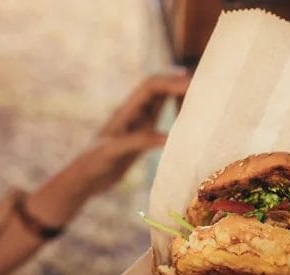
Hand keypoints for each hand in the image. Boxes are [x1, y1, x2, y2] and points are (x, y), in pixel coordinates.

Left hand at [62, 73, 189, 198]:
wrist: (85, 178)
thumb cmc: (94, 163)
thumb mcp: (115, 151)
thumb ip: (139, 141)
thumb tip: (168, 137)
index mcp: (126, 111)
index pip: (151, 86)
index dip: (172, 81)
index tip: (193, 84)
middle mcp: (133, 112)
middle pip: (158, 87)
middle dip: (178, 82)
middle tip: (203, 84)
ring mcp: (137, 123)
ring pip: (160, 100)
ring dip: (177, 93)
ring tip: (199, 93)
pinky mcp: (141, 136)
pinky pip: (160, 117)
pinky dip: (175, 112)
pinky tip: (188, 117)